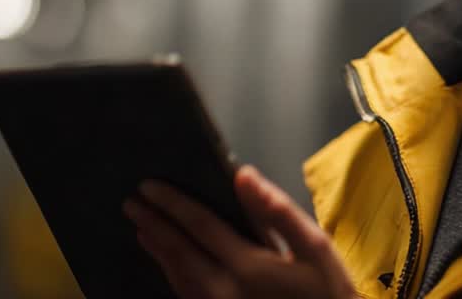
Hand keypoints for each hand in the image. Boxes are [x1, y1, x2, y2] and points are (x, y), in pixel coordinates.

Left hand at [122, 164, 355, 298]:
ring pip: (178, 278)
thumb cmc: (329, 293)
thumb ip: (278, 211)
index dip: (172, 203)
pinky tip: (169, 266)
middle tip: (131, 204)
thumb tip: (243, 175)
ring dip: (158, 252)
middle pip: (178, 253)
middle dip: (154, 225)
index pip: (199, 226)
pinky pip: (187, 296)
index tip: (149, 186)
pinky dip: (172, 276)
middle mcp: (224, 291)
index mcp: (247, 267)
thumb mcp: (316, 248)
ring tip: (142, 230)